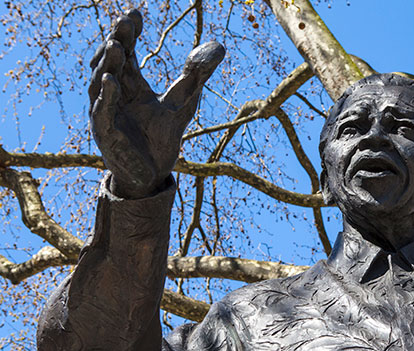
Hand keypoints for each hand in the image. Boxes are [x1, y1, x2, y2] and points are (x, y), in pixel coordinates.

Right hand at [89, 9, 224, 198]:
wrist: (151, 176)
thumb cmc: (161, 139)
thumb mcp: (183, 103)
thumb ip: (197, 76)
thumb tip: (218, 46)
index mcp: (130, 85)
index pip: (127, 53)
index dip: (129, 34)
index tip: (136, 14)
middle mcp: (114, 95)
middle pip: (111, 62)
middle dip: (116, 41)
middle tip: (124, 21)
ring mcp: (106, 113)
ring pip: (100, 83)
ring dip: (107, 64)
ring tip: (116, 45)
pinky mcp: (105, 133)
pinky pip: (101, 111)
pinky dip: (105, 96)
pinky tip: (112, 80)